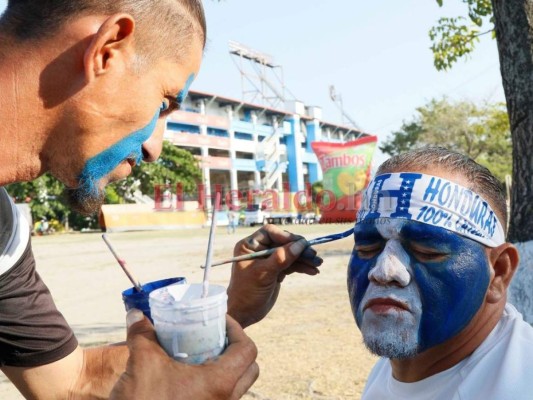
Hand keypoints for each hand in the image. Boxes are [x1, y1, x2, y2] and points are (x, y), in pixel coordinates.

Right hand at [110, 310, 258, 399]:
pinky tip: (189, 375)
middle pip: (249, 368)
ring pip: (236, 386)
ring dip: (226, 367)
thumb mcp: (143, 363)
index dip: (237, 329)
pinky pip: (222, 398)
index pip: (247, 350)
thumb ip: (142, 334)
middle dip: (236, 348)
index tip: (218, 320)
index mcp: (220, 383)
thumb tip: (137, 313)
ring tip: (201, 354)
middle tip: (214, 336)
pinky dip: (214, 383)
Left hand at [227, 224, 322, 327]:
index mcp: (250, 246)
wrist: (245, 313)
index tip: (299, 244)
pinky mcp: (276, 270)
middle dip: (299, 249)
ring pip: (290, 253)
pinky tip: (313, 271)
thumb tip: (300, 244)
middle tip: (314, 255)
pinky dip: (302, 267)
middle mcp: (259, 250)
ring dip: (304, 258)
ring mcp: (269, 260)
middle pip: (283, 242)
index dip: (285, 236)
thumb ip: (281, 258)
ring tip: (318, 264)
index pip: (270, 233)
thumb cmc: (248, 292)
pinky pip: (291, 264)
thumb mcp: (264, 274)